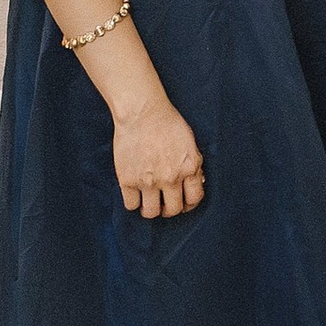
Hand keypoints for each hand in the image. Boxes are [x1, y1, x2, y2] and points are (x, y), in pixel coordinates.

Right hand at [110, 92, 205, 216]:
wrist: (142, 112)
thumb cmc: (168, 123)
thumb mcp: (190, 143)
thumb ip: (194, 165)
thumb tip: (197, 183)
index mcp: (189, 168)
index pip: (194, 199)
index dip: (189, 205)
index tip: (183, 203)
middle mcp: (170, 178)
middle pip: (173, 210)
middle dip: (170, 209)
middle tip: (164, 204)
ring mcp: (148, 181)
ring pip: (150, 212)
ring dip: (151, 210)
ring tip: (149, 202)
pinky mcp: (127, 180)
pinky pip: (131, 205)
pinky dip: (133, 202)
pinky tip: (135, 193)